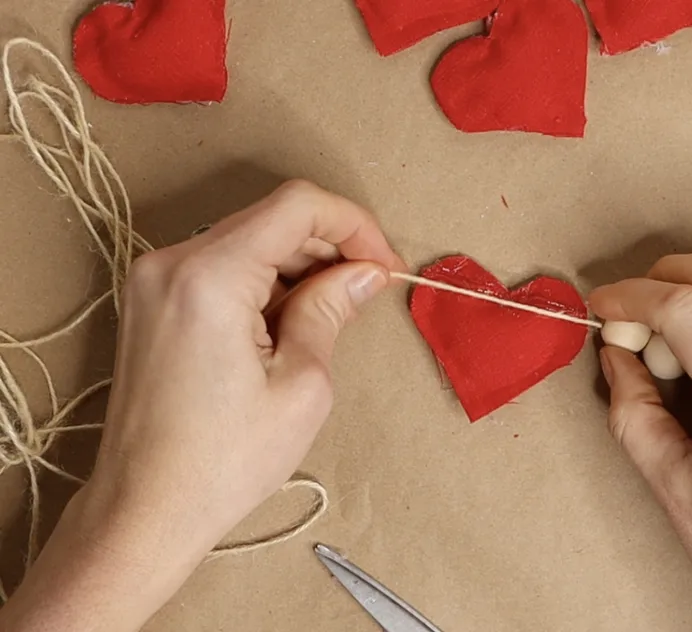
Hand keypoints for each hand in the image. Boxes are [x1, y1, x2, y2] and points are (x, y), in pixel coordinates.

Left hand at [0, 180, 404, 631]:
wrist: (145, 509)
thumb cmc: (222, 461)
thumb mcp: (303, 384)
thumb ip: (332, 309)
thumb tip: (364, 273)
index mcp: (210, 276)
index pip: (297, 206)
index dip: (353, 225)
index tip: (382, 265)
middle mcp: (171, 262)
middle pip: (271, 219)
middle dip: (328, 246)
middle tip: (366, 292)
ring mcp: (153, 280)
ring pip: (247, 240)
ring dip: (298, 264)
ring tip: (330, 315)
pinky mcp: (151, 301)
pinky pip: (220, 265)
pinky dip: (263, 280)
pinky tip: (288, 323)